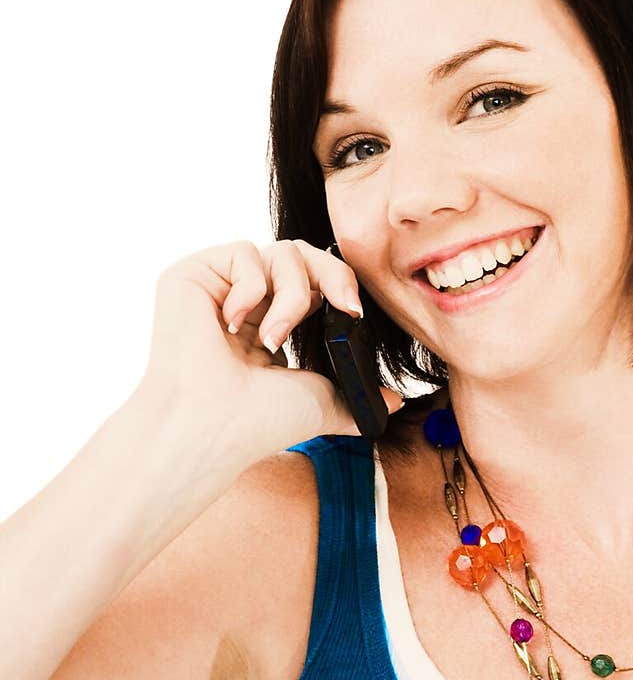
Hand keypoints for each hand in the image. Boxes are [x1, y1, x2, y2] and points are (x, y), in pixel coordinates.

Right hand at [132, 238, 403, 467]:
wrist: (214, 428)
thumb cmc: (257, 422)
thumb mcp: (321, 402)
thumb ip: (356, 397)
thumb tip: (393, 404)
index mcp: (271, 326)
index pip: (315, 280)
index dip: (339, 285)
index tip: (354, 312)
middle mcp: (245, 304)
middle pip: (303, 254)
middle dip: (333, 275)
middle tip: (344, 306)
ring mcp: (219, 289)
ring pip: (281, 251)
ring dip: (292, 296)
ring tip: (272, 340)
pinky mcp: (192, 276)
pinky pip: (243, 252)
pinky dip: (251, 288)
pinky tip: (233, 325)